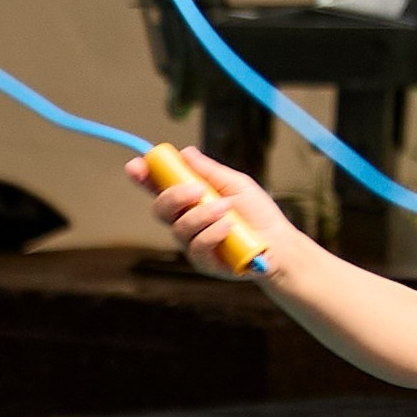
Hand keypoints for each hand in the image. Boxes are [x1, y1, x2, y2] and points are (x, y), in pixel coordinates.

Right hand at [127, 144, 298, 281]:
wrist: (280, 244)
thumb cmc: (257, 213)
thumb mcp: (236, 184)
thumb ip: (209, 171)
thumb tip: (185, 153)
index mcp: (190, 200)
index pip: (159, 187)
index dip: (143, 177)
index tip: (137, 166)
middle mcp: (186, 221)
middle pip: (160, 209)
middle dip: (174, 196)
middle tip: (198, 189)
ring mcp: (192, 243)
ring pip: (178, 228)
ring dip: (202, 214)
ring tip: (226, 208)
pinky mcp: (203, 263)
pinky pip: (196, 247)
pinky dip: (212, 233)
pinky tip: (228, 227)